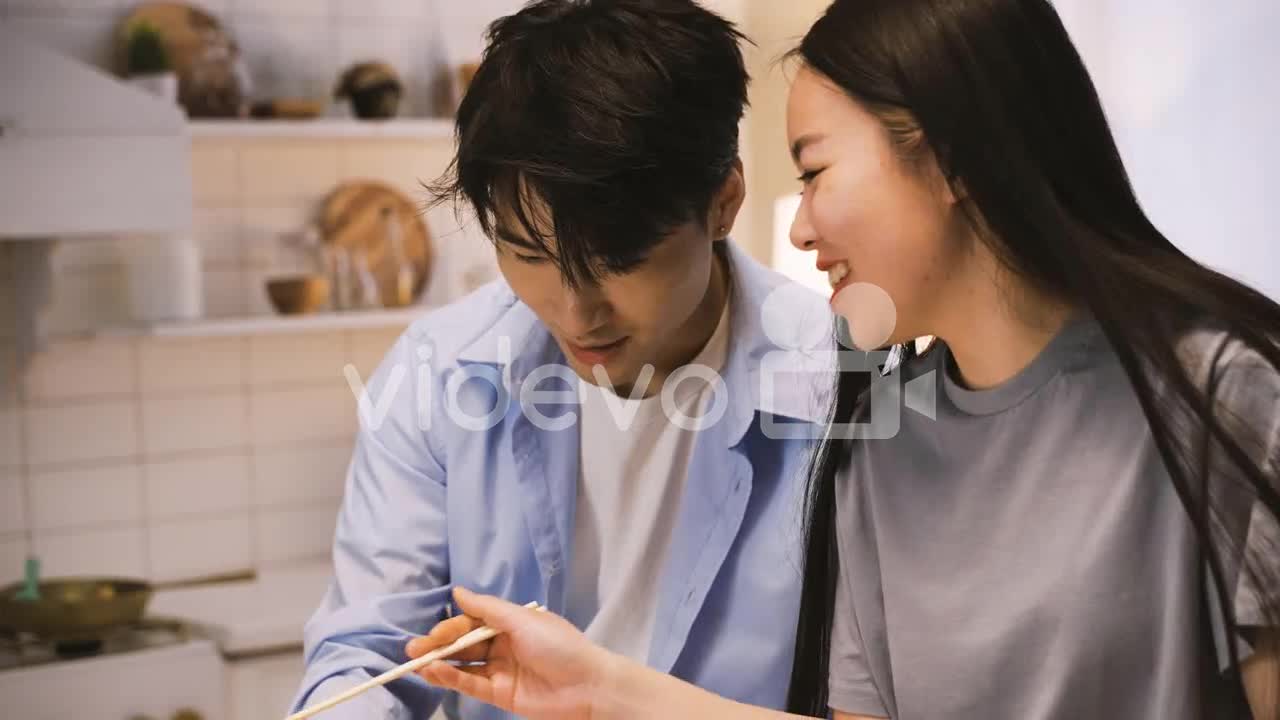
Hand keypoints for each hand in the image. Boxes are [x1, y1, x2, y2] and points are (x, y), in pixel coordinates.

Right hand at [405, 587, 618, 719]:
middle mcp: (503, 645)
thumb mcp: (522, 619)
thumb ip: (488, 609)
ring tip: (416, 663)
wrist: (588, 685)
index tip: (433, 633)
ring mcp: (501, 671)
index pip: (472, 622)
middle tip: (413, 650)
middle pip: (464, 644)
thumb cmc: (559, 645)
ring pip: (463, 666)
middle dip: (439, 646)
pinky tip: (435, 673)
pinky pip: (471, 684)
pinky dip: (452, 679)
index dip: (451, 627)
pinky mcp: (501, 695)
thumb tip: (458, 592)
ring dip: (440, 664)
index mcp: (511, 623)